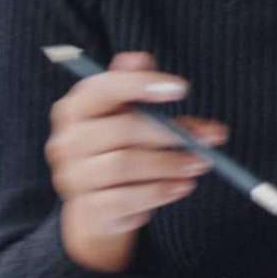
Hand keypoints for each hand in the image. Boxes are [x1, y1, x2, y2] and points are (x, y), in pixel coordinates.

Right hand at [46, 51, 228, 271]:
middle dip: (171, 133)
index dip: (141, 84)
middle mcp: (67, 140)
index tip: (182, 88)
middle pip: (121, 129)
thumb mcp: (130, 117)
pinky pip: (126, 199)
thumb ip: (140, 89)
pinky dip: (159, 192)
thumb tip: (149, 64)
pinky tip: (180, 187)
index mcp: (75, 108)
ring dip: (169, 164)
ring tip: (199, 164)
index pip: (103, 88)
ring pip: (125, 165)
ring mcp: (72, 177)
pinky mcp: (86, 210)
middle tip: (209, 138)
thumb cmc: (119, 152)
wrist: (97, 213)